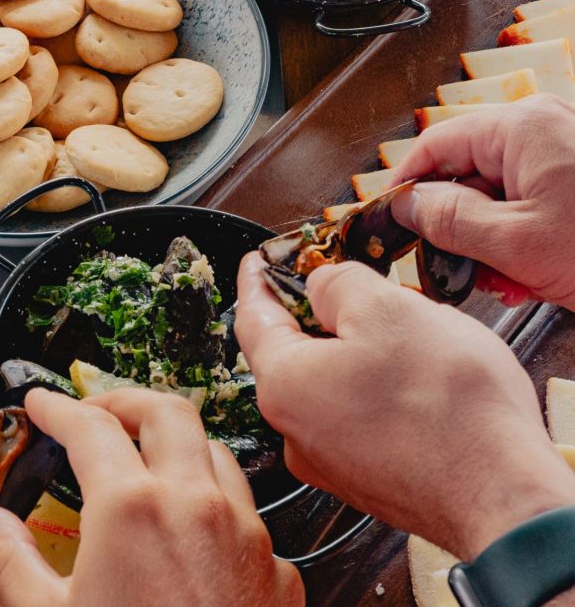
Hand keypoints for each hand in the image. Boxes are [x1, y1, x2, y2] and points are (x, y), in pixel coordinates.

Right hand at [0, 387, 302, 606]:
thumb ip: (14, 564)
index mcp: (135, 509)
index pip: (90, 426)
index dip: (59, 407)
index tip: (42, 404)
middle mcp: (197, 504)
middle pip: (167, 410)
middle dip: (126, 400)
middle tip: (97, 411)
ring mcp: (246, 532)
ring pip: (213, 451)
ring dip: (176, 444)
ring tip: (145, 462)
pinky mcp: (276, 568)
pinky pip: (244, 512)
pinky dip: (212, 505)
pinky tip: (191, 536)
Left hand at [235, 252, 574, 560]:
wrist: (504, 494)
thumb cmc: (447, 406)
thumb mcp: (386, 308)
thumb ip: (336, 284)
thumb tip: (321, 285)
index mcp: (285, 384)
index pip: (252, 317)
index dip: (257, 280)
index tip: (258, 261)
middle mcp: (295, 431)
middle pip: (288, 352)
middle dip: (310, 311)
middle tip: (333, 280)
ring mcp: (330, 461)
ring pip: (325, 383)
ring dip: (346, 348)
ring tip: (386, 324)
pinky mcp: (365, 477)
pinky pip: (352, 414)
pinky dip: (367, 384)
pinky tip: (405, 373)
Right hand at [390, 94, 574, 309]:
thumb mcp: (516, 242)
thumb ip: (447, 218)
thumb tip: (406, 204)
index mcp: (522, 128)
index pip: (436, 144)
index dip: (407, 183)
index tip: (392, 217)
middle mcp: (543, 129)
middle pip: (466, 170)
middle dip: (457, 223)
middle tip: (453, 264)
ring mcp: (563, 154)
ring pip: (496, 193)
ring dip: (487, 240)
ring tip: (503, 278)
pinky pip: (527, 203)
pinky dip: (518, 239)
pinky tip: (527, 274)